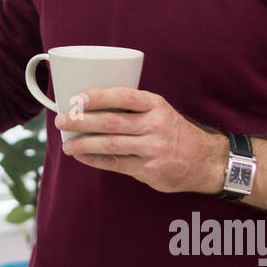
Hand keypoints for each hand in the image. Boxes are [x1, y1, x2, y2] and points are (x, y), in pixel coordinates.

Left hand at [54, 87, 227, 194]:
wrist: (205, 161)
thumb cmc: (174, 132)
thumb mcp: (160, 111)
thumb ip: (133, 109)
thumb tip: (89, 105)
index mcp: (156, 105)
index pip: (124, 97)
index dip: (99, 96)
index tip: (77, 97)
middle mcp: (156, 125)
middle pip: (112, 122)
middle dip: (82, 121)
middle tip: (62, 120)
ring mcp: (153, 149)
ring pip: (111, 144)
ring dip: (84, 144)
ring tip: (67, 144)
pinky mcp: (150, 170)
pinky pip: (116, 164)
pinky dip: (95, 160)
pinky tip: (81, 157)